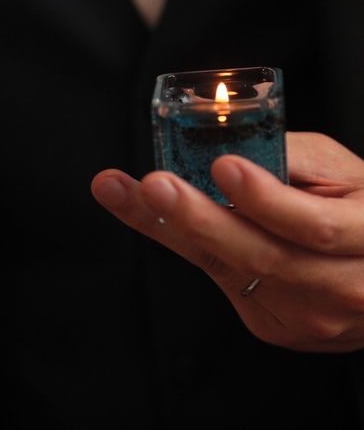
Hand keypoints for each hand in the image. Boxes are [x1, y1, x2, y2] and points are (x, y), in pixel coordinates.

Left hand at [91, 132, 363, 352]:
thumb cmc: (359, 208)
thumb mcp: (342, 173)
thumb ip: (292, 158)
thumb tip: (225, 139)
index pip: (314, 226)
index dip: (266, 199)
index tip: (224, 167)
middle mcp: (339, 289)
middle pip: (260, 256)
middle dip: (198, 218)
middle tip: (151, 186)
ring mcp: (304, 315)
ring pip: (226, 268)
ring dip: (169, 228)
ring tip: (122, 193)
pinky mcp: (272, 324)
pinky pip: (219, 278)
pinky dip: (182, 243)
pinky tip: (152, 214)